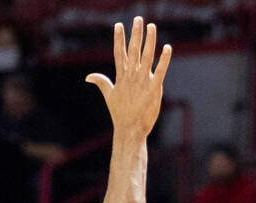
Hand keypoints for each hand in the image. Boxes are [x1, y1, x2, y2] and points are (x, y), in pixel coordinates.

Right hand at [85, 17, 171, 138]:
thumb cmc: (120, 114)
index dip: (119, 39)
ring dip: (149, 41)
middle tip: (138, 19)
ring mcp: (143, 81)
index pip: (119, 53)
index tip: (119, 25)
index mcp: (121, 77)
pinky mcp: (154, 88)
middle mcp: (131, 76)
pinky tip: (167, 48)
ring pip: (146, 56)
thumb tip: (88, 76)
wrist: (129, 130)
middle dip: (135, 34)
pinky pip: (161, 71)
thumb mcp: (109, 96)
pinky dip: (164, 59)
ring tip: (151, 26)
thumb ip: (101, 82)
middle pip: (133, 50)